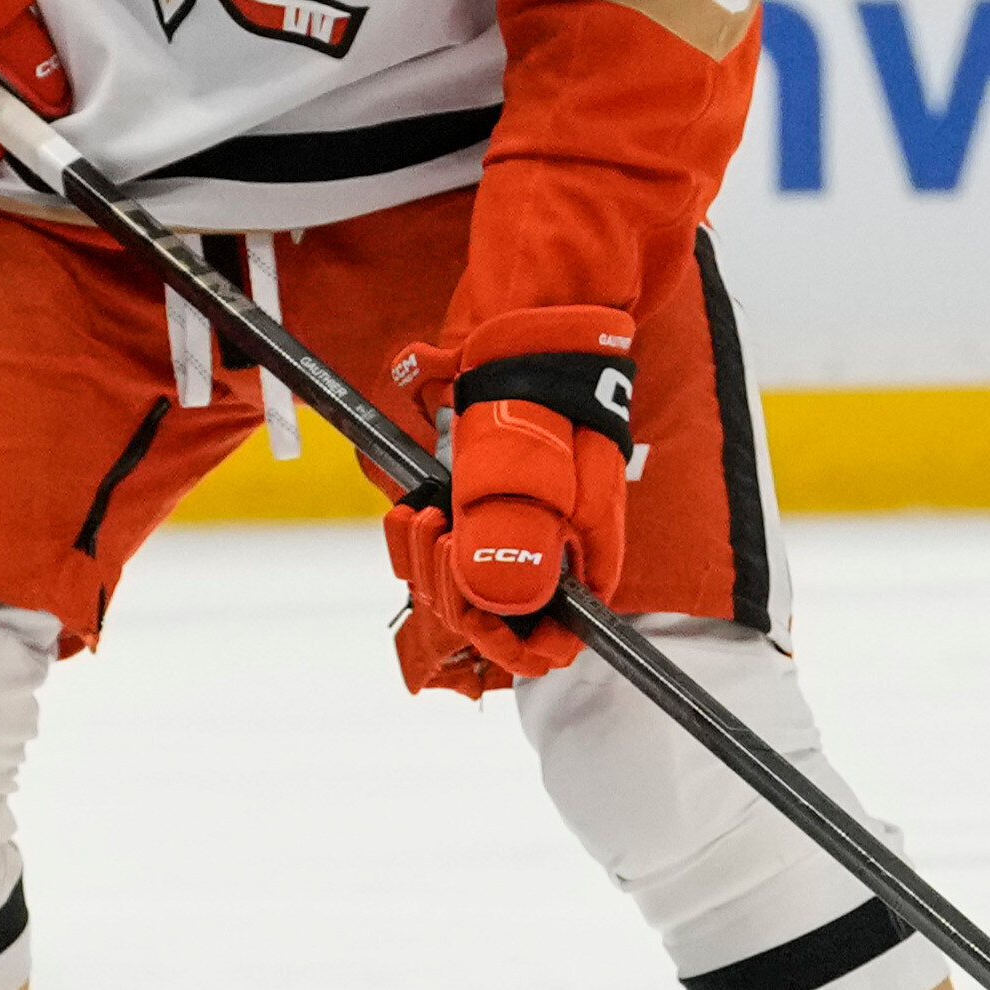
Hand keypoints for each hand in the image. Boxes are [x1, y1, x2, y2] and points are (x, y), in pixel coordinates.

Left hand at [387, 308, 637, 694]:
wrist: (531, 339)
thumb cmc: (550, 405)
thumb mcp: (545, 482)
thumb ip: (520, 551)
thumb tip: (494, 609)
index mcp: (580, 565)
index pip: (547, 649)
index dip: (508, 646)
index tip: (474, 614)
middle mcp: (545, 562)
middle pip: (493, 625)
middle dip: (454, 594)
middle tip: (440, 538)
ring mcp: (507, 538)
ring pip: (457, 593)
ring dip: (428, 566)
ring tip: (423, 516)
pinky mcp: (473, 516)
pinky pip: (435, 556)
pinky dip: (413, 542)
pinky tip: (409, 511)